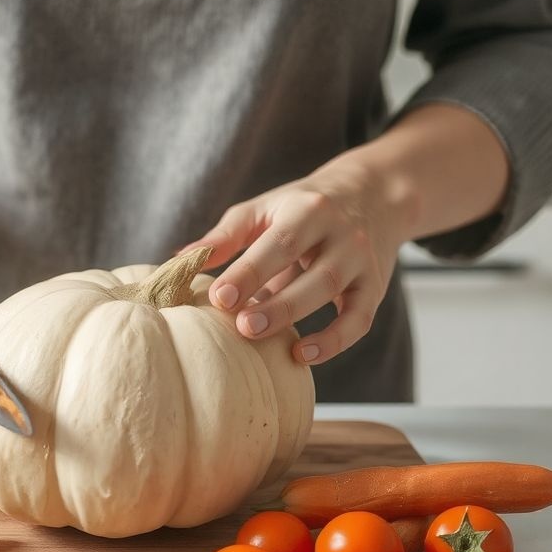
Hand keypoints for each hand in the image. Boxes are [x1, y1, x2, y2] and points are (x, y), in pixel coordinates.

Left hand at [182, 160, 409, 365]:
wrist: (372, 196)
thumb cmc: (302, 207)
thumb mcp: (264, 209)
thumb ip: (225, 236)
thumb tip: (179, 260)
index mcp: (308, 210)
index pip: (279, 243)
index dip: (249, 271)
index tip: (218, 296)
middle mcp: (342, 234)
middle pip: (314, 271)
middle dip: (277, 302)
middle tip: (242, 326)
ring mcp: (361, 261)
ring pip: (334, 293)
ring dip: (298, 318)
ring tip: (260, 338)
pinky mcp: (373, 288)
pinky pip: (359, 319)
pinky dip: (335, 342)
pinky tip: (303, 355)